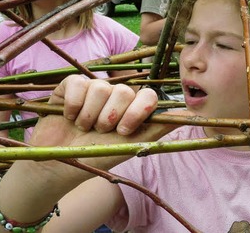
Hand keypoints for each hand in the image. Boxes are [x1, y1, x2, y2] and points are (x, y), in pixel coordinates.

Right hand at [29, 75, 175, 169]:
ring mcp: (93, 89)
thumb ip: (158, 127)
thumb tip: (188, 114)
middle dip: (111, 117)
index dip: (137, 111)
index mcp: (133, 107)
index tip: (124, 131)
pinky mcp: (70, 87)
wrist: (61, 166)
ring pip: (100, 88)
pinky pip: (77, 84)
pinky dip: (73, 105)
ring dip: (90, 115)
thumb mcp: (131, 145)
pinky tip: (69, 117)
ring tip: (84, 127)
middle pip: (123, 91)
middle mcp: (115, 95)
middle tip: (101, 131)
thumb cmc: (97, 156)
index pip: (147, 95)